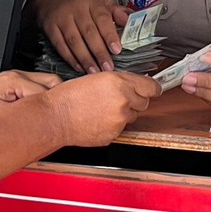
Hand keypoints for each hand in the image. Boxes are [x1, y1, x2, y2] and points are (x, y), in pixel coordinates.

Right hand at [31, 0, 131, 73]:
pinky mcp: (50, 28)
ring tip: (94, 71)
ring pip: (74, 41)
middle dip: (99, 52)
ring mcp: (62, 19)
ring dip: (85, 59)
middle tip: (108, 67)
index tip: (116, 50)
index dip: (109, 35)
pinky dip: (70, 58)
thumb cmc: (80, 0)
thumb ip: (116, 11)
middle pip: (89, 33)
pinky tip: (79, 67)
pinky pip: (60, 46)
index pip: (102, 19)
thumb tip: (130, 21)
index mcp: (92, 2)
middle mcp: (76, 9)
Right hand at [42, 71, 158, 147]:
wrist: (56, 117)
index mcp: (120, 83)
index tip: (154, 89)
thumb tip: (137, 84)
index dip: (153, 88)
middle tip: (118, 98)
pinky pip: (121, 128)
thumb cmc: (70, 96)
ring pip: (132, 116)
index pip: (150, 87)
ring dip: (124, 112)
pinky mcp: (114, 134)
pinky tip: (98, 119)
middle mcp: (123, 101)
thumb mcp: (97, 77)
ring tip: (102, 109)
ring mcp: (119, 120)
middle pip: (144, 102)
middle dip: (135, 100)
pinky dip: (113, 125)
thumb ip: (121, 80)